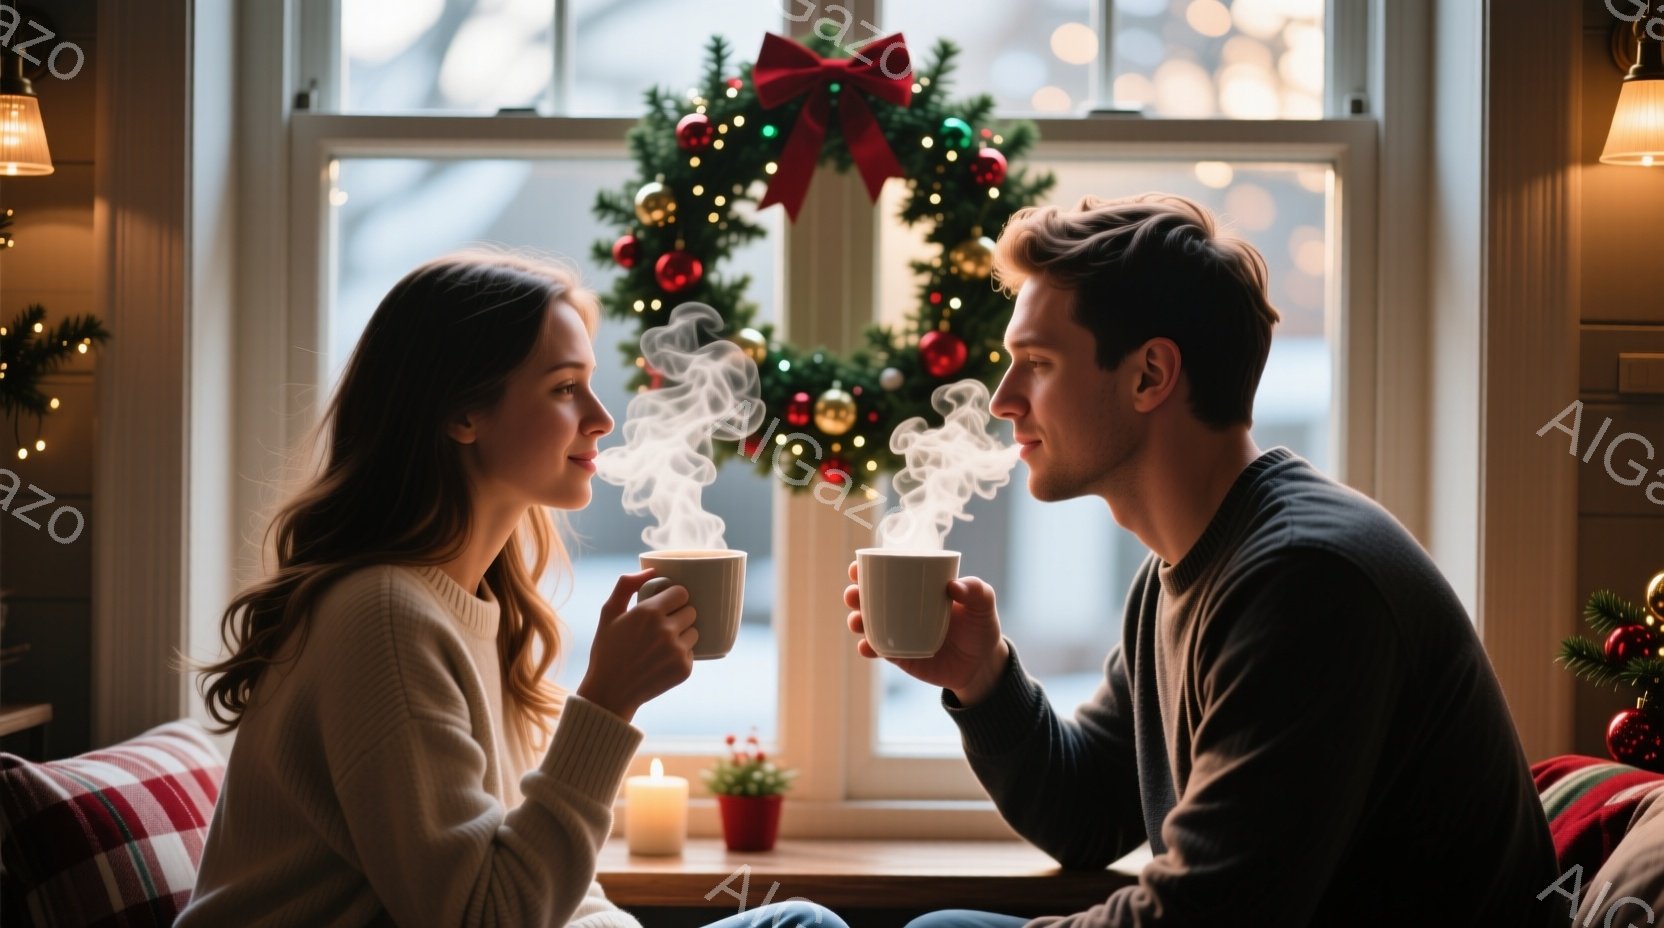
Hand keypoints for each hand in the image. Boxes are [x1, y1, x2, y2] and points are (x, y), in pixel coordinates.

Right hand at [577, 569, 697, 722]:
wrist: (610, 692)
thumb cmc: (608, 649)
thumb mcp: (608, 613)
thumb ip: (626, 584)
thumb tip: (652, 570)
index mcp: (649, 612)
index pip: (682, 593)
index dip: (675, 597)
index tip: (666, 604)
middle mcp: (666, 630)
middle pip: (691, 611)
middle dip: (680, 615)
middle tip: (664, 625)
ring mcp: (677, 651)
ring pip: (695, 632)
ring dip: (683, 634)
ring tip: (662, 644)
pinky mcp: (684, 669)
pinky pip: (692, 653)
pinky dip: (681, 655)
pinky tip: (662, 660)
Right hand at [843, 560, 1009, 706]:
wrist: (981, 665)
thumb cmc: (980, 627)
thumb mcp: (984, 605)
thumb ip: (976, 590)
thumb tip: (953, 586)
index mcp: (917, 588)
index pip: (888, 573)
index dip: (867, 568)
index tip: (857, 567)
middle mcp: (902, 608)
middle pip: (869, 598)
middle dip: (854, 594)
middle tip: (854, 595)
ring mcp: (897, 632)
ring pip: (868, 623)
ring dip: (855, 620)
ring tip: (857, 621)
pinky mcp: (899, 655)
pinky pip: (878, 650)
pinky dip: (868, 648)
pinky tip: (866, 646)